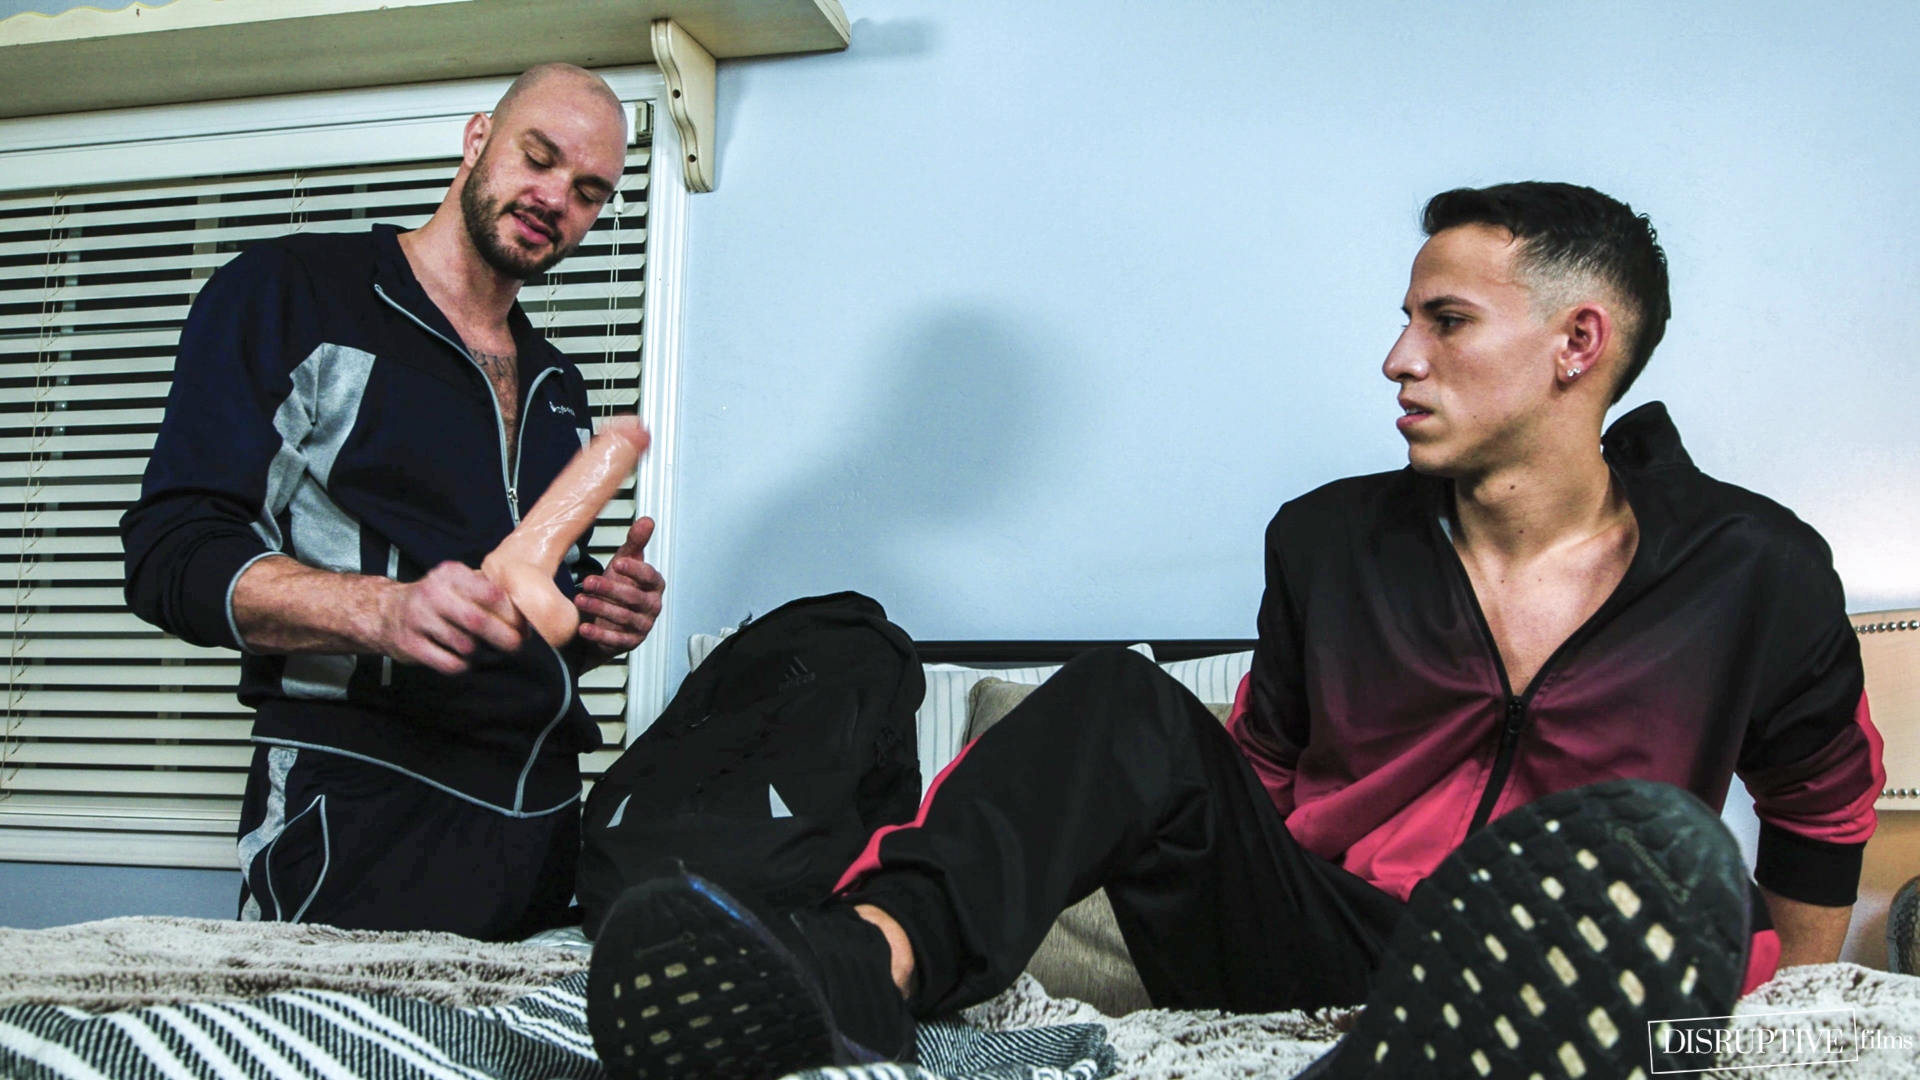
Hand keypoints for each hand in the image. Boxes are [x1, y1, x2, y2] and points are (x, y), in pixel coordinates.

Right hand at [376, 561, 524, 674]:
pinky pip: (450, 663)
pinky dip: (464, 666)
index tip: (523, 626)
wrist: (387, 613)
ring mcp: (418, 619)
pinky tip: (465, 660)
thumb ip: (487, 593)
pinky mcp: (410, 645)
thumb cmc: (437, 600)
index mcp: (451, 574)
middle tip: (516, 645)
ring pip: (466, 646)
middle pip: (479, 622)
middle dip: (504, 638)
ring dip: (483, 654)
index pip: (491, 593)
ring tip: (487, 651)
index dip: (512, 614)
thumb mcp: (458, 584)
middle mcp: (433, 593)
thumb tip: (526, 619)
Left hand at [574, 516, 664, 654]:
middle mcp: (652, 606)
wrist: (611, 615)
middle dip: (610, 589)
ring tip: (579, 600)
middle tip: (588, 581)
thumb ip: (636, 542)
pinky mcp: (630, 642)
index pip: (649, 577)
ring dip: (600, 609)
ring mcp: (642, 626)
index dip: (635, 571)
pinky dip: (599, 634)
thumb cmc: (621, 585)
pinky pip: (615, 639)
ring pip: (623, 618)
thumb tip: (647, 520)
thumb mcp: (626, 562)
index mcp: (654, 585)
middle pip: (633, 598)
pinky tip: (583, 628)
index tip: (618, 563)